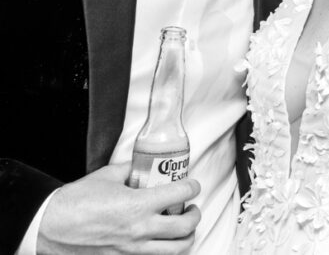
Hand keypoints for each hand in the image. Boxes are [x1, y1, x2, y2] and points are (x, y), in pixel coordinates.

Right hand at [37, 162, 200, 254]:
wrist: (49, 227)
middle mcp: (140, 229)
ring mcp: (132, 249)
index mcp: (139, 205)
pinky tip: (160, 240)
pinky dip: (163, 250)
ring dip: (186, 237)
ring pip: (176, 249)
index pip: (181, 193)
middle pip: (186, 227)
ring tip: (182, 227)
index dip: (193, 186)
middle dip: (195, 215)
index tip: (193, 185)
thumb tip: (142, 166)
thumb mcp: (107, 176)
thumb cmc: (74, 202)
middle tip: (192, 208)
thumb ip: (130, 170)